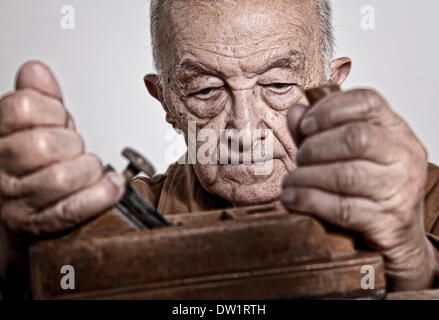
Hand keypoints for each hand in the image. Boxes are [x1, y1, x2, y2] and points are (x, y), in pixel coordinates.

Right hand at [0, 61, 124, 237]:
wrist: (25, 215)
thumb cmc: (35, 168)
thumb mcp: (37, 126)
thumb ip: (39, 99)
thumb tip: (37, 71)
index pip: (23, 108)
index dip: (54, 112)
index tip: (59, 121)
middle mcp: (1, 168)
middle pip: (44, 144)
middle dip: (73, 144)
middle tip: (75, 151)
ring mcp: (17, 201)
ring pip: (62, 178)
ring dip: (88, 171)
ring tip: (89, 171)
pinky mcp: (37, 227)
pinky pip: (73, 209)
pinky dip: (101, 194)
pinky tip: (111, 186)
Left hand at [281, 88, 436, 290]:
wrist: (399, 234)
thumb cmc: (369, 187)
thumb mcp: (345, 153)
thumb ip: (318, 131)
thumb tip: (295, 113)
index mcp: (395, 129)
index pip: (367, 101)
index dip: (330, 109)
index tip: (305, 125)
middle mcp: (404, 154)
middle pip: (355, 138)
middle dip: (315, 148)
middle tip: (299, 159)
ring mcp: (400, 188)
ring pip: (346, 175)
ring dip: (307, 177)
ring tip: (290, 182)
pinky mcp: (389, 220)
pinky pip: (343, 208)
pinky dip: (310, 201)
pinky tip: (292, 199)